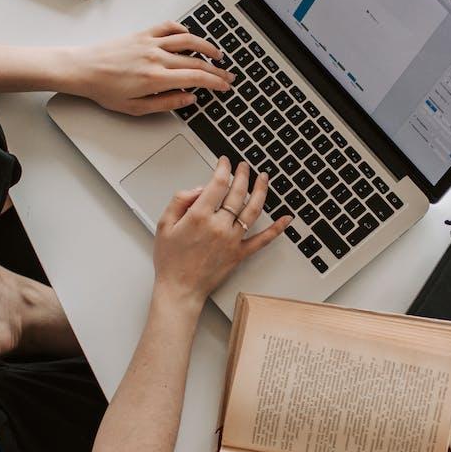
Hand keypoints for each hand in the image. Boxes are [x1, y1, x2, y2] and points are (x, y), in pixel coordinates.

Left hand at [65, 22, 232, 114]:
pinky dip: (183, 30)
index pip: (196, 78)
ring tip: (216, 54)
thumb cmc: (104, 89)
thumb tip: (188, 99)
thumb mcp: (135, 108)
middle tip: (226, 75)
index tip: (224, 86)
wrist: (83, 69)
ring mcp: (150, 43)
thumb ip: (166, 103)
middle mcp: (156, 57)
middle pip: (196, 60)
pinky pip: (168, 27)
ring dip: (206, 46)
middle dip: (216, 69)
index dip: (215, 82)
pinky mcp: (142, 34)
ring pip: (187, 40)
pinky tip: (189, 36)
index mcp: (156, 78)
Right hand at [152, 158, 290, 305]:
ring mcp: (232, 240)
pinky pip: (262, 239)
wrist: (180, 289)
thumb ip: (180, 200)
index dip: (223, 168)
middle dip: (242, 174)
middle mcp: (219, 226)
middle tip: (244, 166)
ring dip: (261, 190)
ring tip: (263, 178)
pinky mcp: (240, 253)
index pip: (218, 183)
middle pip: (237, 192)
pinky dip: (276, 229)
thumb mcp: (164, 224)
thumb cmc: (170, 260)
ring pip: (253, 210)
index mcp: (199, 216)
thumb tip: (199, 189)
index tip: (224, 162)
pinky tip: (286, 219)